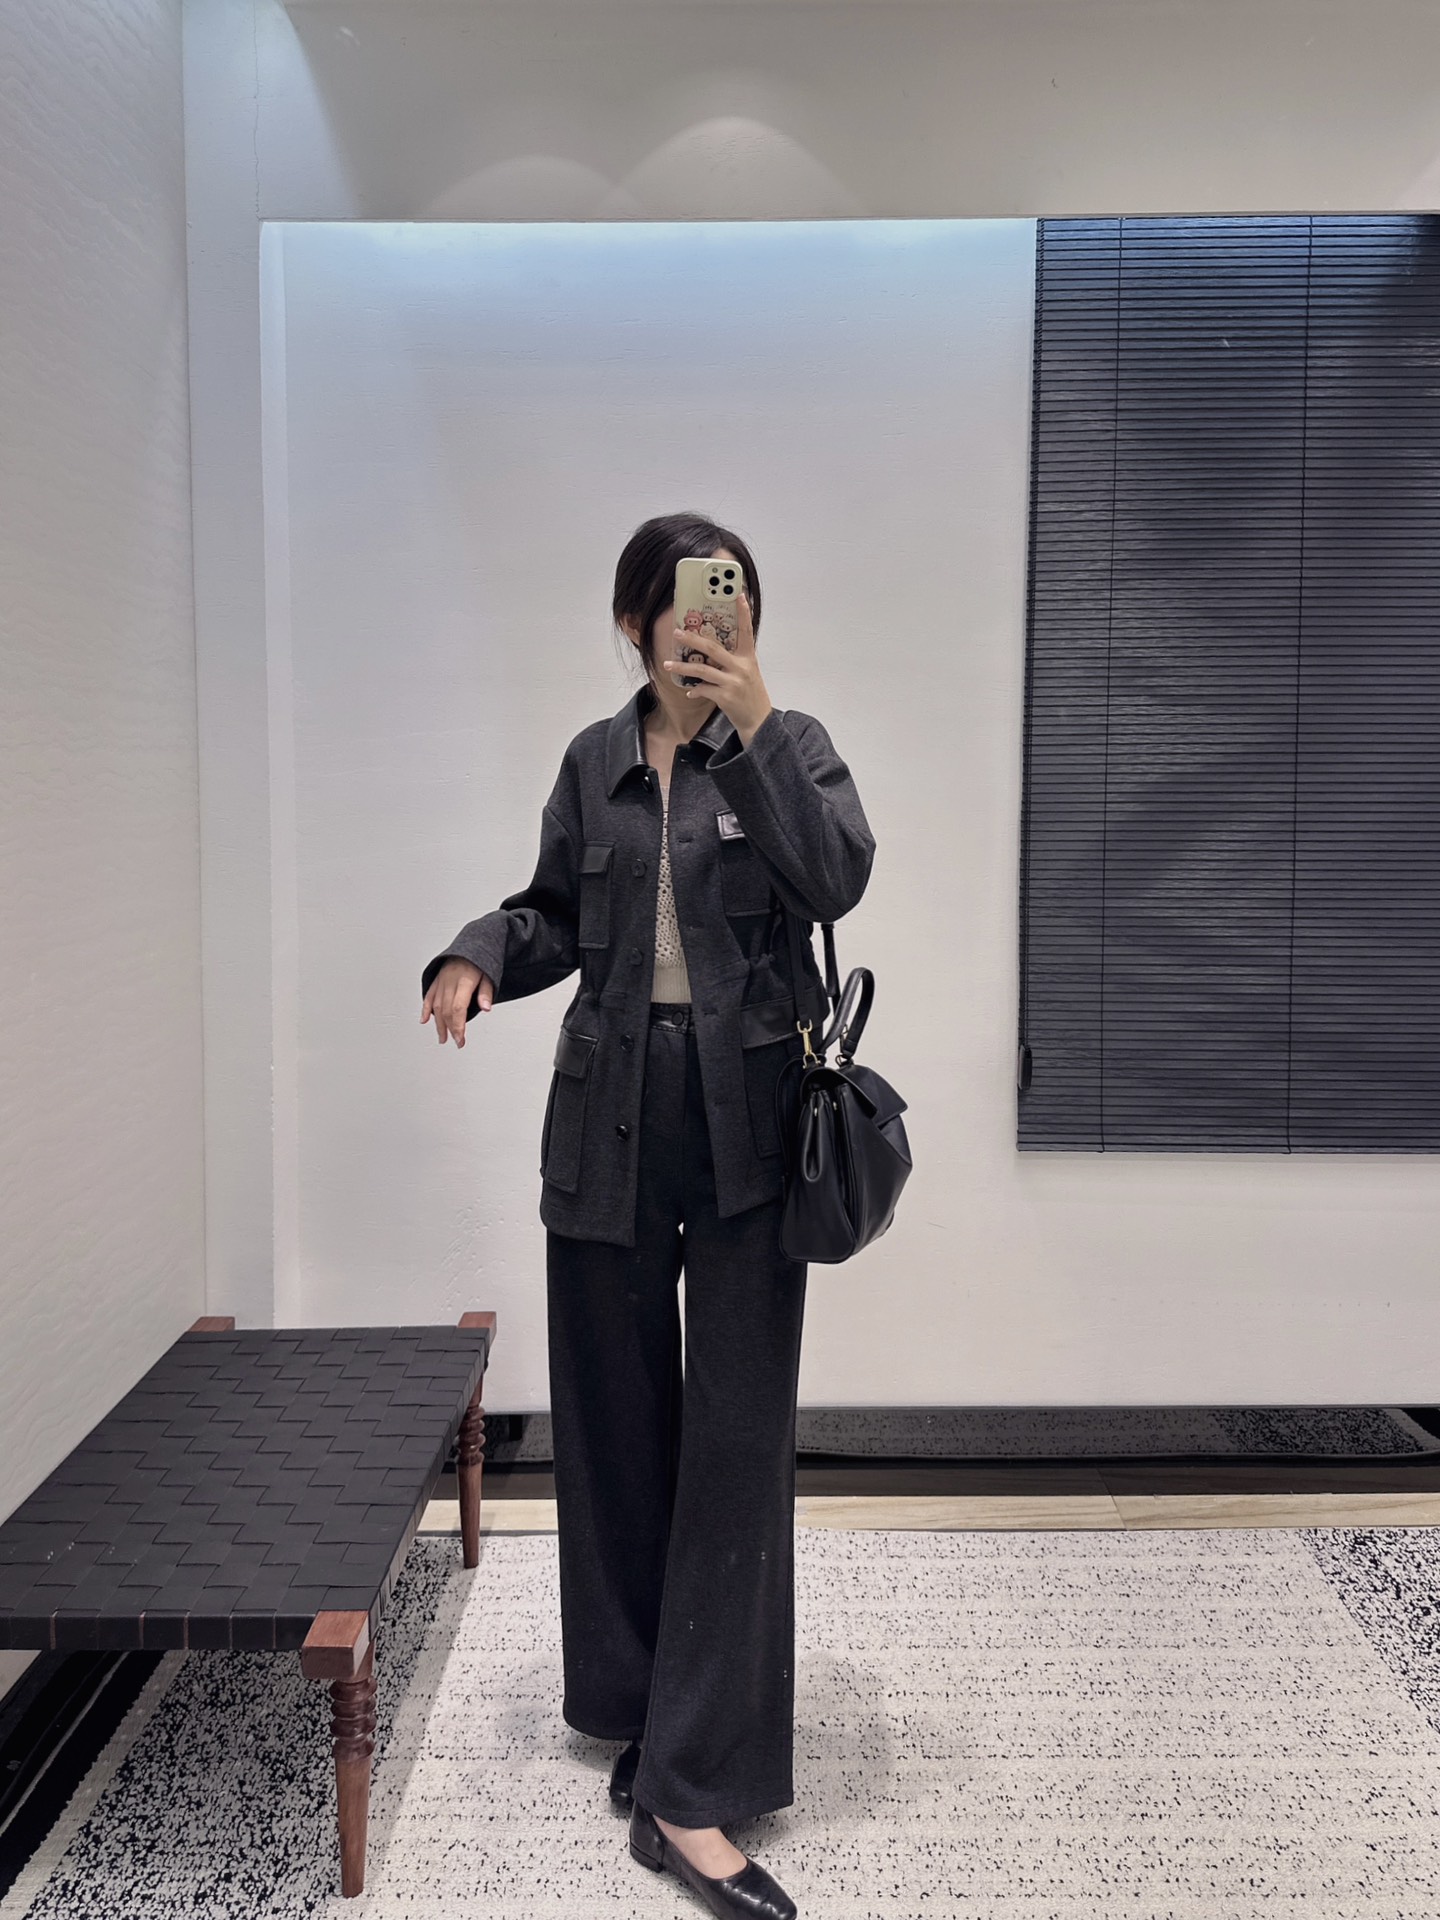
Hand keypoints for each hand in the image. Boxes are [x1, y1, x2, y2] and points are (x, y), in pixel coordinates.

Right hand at [421, 959, 491, 1047]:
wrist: (471, 942)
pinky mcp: (437, 979)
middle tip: (456, 1041)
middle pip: (447, 1009)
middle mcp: (450, 980)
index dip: (458, 1026)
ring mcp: (441, 980)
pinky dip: (425, 1009)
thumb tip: (486, 1008)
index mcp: (464, 980)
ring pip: (436, 1005)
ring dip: (439, 1024)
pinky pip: (429, 995)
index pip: (458, 1008)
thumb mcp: (490, 975)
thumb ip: (486, 993)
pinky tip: (424, 1020)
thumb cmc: (480, 961)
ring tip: (443, 1037)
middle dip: (451, 1029)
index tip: (460, 1039)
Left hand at [661, 589, 772, 744]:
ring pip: (703, 670)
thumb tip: (710, 651)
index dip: (744, 613)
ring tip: (667, 663)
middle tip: (677, 632)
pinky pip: (703, 689)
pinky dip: (694, 690)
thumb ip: (733, 660)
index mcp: (748, 658)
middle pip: (713, 648)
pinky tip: (689, 691)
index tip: (739, 595)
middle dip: (692, 639)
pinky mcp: (725, 697)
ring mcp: (733, 682)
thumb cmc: (751, 695)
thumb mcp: (748, 673)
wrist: (758, 721)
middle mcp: (741, 667)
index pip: (747, 631)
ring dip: (683, 666)